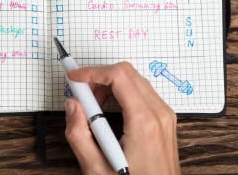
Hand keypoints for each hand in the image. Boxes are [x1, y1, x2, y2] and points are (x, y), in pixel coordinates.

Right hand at [65, 62, 179, 174]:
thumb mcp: (96, 169)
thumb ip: (79, 135)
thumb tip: (73, 106)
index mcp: (144, 122)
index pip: (119, 76)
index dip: (92, 72)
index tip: (74, 78)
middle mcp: (159, 114)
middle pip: (127, 73)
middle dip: (99, 78)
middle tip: (82, 96)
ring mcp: (164, 116)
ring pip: (135, 80)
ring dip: (110, 86)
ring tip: (94, 109)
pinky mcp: (164, 120)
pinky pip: (142, 93)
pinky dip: (122, 94)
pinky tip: (108, 112)